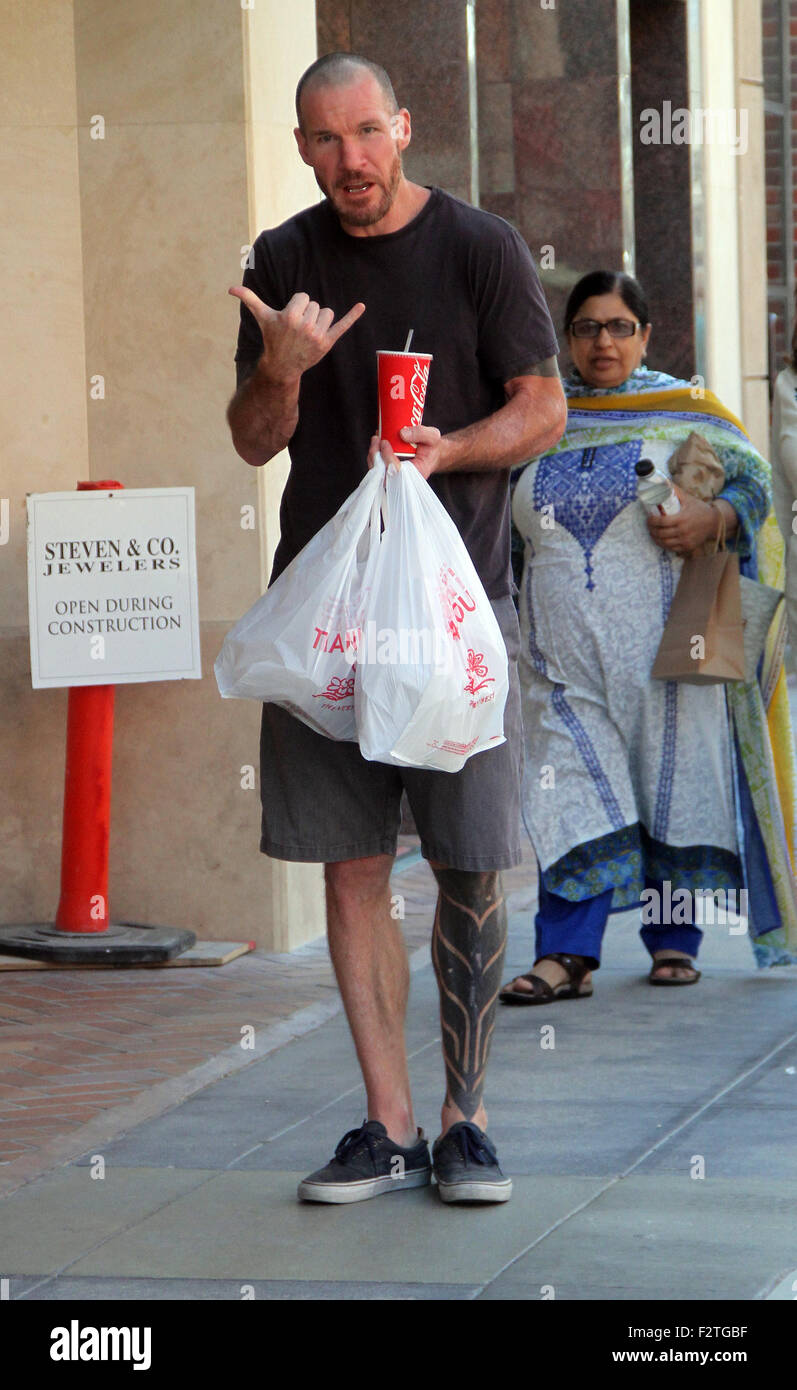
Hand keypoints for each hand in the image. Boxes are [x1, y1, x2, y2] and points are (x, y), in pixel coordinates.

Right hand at [228, 287, 364, 381]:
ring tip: (309, 333)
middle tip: (298, 330)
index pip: (304, 296)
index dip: (297, 306)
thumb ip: (249, 299)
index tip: (290, 320)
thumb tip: (230, 289)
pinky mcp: (328, 343)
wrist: (282, 365)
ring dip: (320, 320)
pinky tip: (362, 306)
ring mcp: (317, 335)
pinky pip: (343, 325)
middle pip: (316, 305)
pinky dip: (353, 315)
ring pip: (327, 313)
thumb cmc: (273, 338)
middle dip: (308, 314)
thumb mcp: (262, 317)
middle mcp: (305, 325)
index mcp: (290, 315)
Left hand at [366, 427, 443, 478]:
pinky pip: (377, 469)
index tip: (385, 442)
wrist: (432, 454)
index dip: (387, 457)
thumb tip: (401, 433)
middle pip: (383, 474)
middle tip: (376, 439)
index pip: (397, 470)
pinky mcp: (390, 474)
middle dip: (375, 456)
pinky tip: (376, 444)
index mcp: (416, 473)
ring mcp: (395, 478)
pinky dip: (374, 456)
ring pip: (378, 473)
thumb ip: (420, 433)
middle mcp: (404, 479)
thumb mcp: (432, 436)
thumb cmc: (432, 447)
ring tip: (375, 439)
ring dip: (373, 455)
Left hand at [646, 486, 719, 556]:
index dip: (652, 521)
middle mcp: (684, 531)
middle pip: (661, 534)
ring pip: (665, 543)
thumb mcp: (688, 499)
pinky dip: (664, 545)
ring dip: (656, 539)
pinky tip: (661, 540)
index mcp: (682, 518)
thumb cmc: (699, 509)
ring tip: (653, 533)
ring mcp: (686, 541)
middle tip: (649, 526)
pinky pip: (672, 549)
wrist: (714, 522)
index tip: (648, 519)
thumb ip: (675, 491)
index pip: (662, 522)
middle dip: (651, 530)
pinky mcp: (688, 547)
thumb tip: (662, 481)